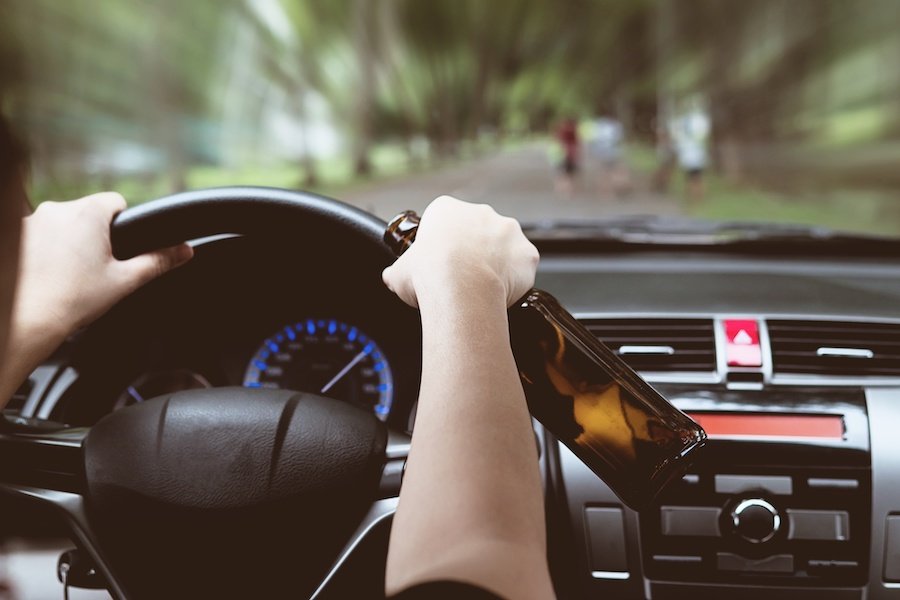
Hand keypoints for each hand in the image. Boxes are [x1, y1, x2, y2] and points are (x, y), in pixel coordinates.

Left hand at [14, 192, 192, 345]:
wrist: (26, 320)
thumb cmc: (75, 300)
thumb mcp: (125, 280)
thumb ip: (158, 261)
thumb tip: (186, 251)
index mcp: (89, 214)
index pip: (115, 202)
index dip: (122, 224)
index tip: (116, 247)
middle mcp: (57, 209)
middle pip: (86, 212)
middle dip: (93, 234)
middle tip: (94, 266)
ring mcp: (30, 220)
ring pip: (61, 223)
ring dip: (67, 240)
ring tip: (69, 273)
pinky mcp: (14, 234)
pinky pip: (36, 233)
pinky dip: (43, 248)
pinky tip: (47, 273)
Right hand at [382, 196, 538, 307]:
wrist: (461, 291)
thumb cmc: (429, 277)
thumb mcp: (398, 273)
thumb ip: (397, 271)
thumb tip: (392, 277)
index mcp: (446, 209)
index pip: (445, 221)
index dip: (443, 244)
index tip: (440, 263)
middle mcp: (481, 212)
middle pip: (477, 230)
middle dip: (473, 250)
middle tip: (462, 277)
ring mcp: (508, 230)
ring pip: (503, 245)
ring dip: (497, 261)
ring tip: (484, 287)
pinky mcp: (527, 253)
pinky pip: (522, 265)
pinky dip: (517, 278)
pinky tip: (503, 292)